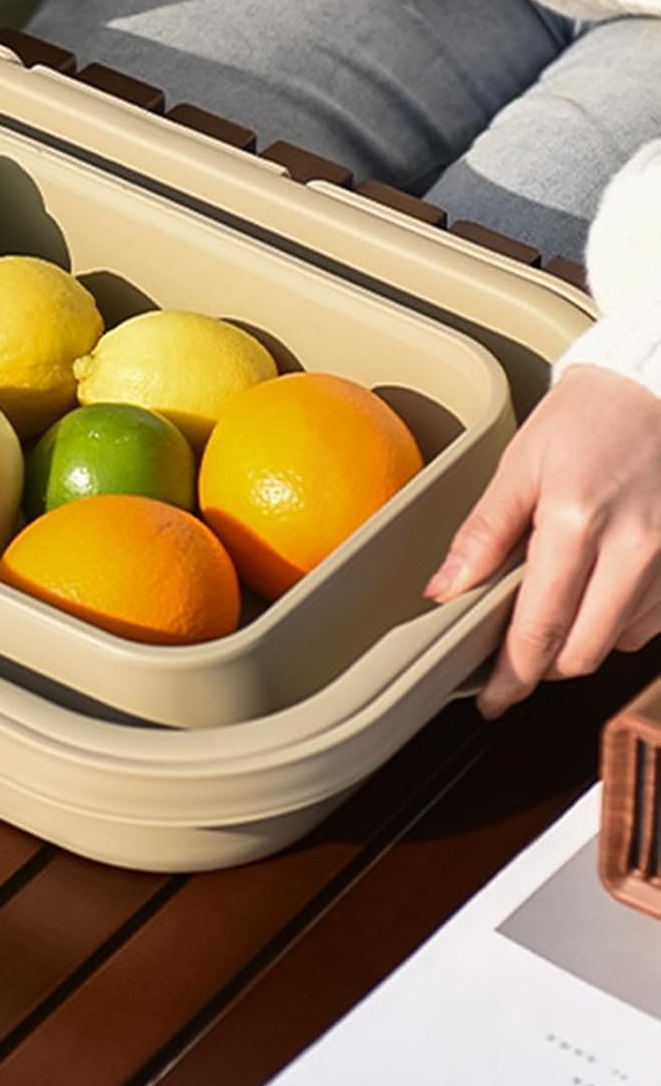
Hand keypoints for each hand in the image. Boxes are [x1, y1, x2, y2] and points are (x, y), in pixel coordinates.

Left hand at [425, 365, 660, 718]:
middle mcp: (634, 549)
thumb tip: (445, 588)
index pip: (538, 626)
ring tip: (553, 609)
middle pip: (581, 651)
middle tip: (511, 661)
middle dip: (541, 667)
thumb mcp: (520, 467)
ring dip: (579, 641)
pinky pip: (650, 621)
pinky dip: (617, 621)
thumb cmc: (589, 418)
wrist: (659, 388)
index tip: (491, 697)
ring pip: (616, 641)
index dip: (511, 674)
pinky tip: (596, 592)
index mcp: (577, 522)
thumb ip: (483, 534)